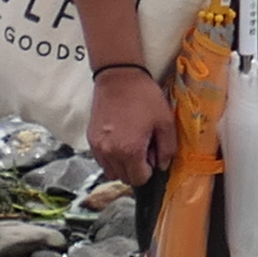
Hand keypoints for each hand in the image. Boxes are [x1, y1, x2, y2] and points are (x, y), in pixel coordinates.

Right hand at [88, 64, 174, 188]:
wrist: (119, 77)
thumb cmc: (144, 97)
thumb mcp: (165, 121)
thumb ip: (167, 148)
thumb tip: (162, 166)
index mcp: (130, 150)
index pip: (138, 179)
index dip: (149, 170)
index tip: (152, 155)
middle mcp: (110, 153)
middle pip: (123, 177)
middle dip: (136, 169)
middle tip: (143, 147)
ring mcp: (97, 146)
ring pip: (111, 171)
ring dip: (122, 165)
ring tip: (131, 144)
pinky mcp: (90, 139)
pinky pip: (101, 159)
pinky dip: (111, 156)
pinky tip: (120, 139)